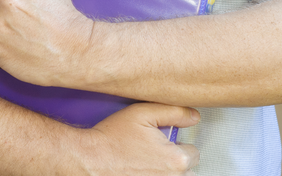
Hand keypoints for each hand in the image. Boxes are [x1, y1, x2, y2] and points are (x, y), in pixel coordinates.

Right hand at [76, 103, 200, 174]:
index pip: (193, 153)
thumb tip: (194, 117)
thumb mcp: (142, 113)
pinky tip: (140, 170)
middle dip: (175, 163)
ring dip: (165, 172)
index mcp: (176, 159)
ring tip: (147, 164)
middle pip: (187, 172)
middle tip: (154, 155)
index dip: (178, 145)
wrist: (88, 159)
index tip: (163, 144)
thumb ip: (174, 112)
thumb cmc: (111, 138)